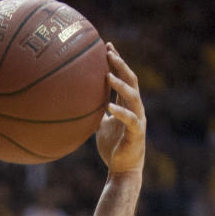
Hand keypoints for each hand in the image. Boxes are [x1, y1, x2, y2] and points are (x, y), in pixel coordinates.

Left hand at [96, 45, 145, 175]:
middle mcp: (135, 107)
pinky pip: (130, 120)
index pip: (123, 77)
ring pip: (133, 96)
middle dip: (120, 65)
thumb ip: (94, 112)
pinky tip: (109, 107)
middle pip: (131, 80)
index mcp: (126, 104)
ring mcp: (138, 119)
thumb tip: (77, 103)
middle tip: (108, 52)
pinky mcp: (136, 133)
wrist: (122, 168)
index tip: (106, 47)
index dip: (116, 62)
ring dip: (121, 85)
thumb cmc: (112, 147)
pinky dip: (120, 113)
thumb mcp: (100, 126)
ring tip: (108, 76)